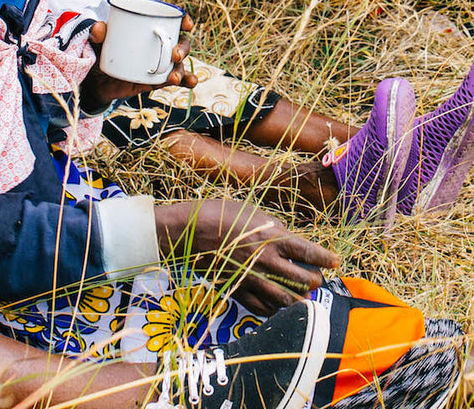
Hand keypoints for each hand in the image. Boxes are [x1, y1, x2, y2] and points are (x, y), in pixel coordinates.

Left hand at [78, 14, 196, 110]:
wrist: (95, 80)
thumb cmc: (100, 53)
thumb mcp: (96, 43)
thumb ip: (96, 34)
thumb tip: (99, 27)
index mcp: (147, 30)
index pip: (169, 21)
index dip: (182, 20)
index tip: (186, 24)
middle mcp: (158, 46)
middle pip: (180, 43)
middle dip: (182, 48)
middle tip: (174, 55)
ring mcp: (159, 64)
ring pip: (179, 64)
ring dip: (182, 70)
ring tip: (174, 77)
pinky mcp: (157, 81)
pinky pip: (175, 80)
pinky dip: (186, 81)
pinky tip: (192, 83)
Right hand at [154, 199, 339, 315]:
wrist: (186, 232)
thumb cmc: (217, 214)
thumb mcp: (250, 211)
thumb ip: (274, 227)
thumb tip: (289, 240)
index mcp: (273, 238)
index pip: (311, 253)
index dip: (327, 260)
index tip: (334, 262)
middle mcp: (267, 261)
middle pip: (305, 280)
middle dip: (316, 281)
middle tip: (316, 278)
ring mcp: (253, 278)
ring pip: (288, 299)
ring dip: (300, 298)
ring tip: (303, 295)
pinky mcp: (238, 289)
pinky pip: (264, 307)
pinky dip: (276, 309)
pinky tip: (279, 306)